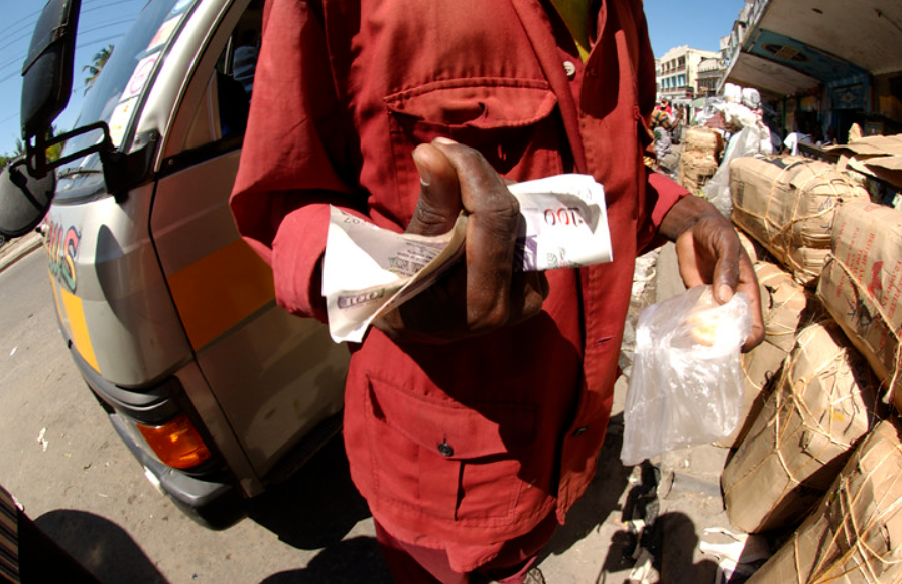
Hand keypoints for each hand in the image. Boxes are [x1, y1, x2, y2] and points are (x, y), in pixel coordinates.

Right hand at [373, 138, 547, 342]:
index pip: (493, 218)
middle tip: (440, 153)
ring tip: (450, 180)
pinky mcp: (536, 281)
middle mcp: (517, 302)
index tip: (441, 147)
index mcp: (482, 302)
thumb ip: (430, 207)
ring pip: (519, 214)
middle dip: (476, 174)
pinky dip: (495, 206)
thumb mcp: (404, 255)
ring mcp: (532, 293)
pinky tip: (470, 204)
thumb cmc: (400, 294)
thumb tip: (433, 153)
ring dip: (486, 187)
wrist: (418, 326)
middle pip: (510, 212)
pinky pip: (521, 226)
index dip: (471, 172)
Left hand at [660, 196, 764, 351]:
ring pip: (713, 328)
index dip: (748, 339)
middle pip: (733, 333)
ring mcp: (713, 301)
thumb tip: (724, 298)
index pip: (756, 326)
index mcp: (748, 292)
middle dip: (723, 342)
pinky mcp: (696, 298)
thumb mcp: (726, 246)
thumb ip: (726, 269)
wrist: (694, 227)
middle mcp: (732, 301)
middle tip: (705, 344)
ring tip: (691, 338)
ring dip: (704, 336)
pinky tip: (682, 327)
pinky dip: (690, 325)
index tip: (733, 344)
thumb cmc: (718, 233)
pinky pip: (695, 317)